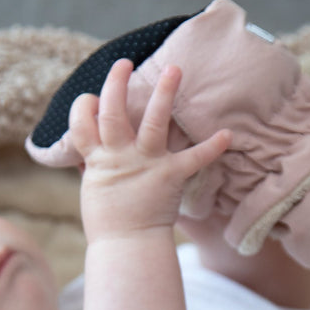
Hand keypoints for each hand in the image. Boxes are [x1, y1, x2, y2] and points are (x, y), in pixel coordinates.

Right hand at [70, 59, 230, 241]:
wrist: (126, 246)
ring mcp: (146, 163)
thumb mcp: (92, 187)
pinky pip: (194, 159)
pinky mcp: (170, 176)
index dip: (84, 106)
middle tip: (124, 63)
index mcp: (97, 159)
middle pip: (113, 111)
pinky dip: (212, 147)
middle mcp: (120, 155)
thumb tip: (81, 151)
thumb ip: (89, 164)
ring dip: (164, 95)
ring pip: (152, 122)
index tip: (90, 97)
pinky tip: (228, 134)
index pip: (82, 122)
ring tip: (175, 69)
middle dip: (117, 83)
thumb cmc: (108, 220)